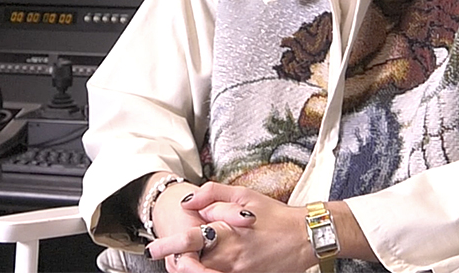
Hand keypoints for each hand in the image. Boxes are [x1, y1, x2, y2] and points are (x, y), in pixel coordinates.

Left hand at [152, 181, 316, 272]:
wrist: (305, 237)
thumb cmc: (275, 214)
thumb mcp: (245, 195)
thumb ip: (213, 193)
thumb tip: (189, 200)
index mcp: (226, 233)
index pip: (189, 241)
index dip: (168, 245)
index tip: (153, 249)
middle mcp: (229, 257)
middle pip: (192, 266)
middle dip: (179, 264)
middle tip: (172, 258)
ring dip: (194, 269)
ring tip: (190, 260)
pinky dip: (211, 271)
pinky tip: (212, 264)